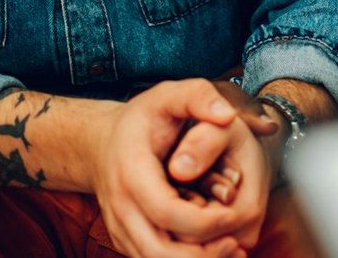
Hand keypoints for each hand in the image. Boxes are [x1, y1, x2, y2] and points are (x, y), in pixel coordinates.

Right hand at [90, 79, 267, 257]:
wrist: (100, 144)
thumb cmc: (141, 120)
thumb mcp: (168, 95)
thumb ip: (198, 96)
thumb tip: (228, 116)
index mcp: (132, 173)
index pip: (166, 212)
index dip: (204, 221)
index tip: (233, 215)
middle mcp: (121, 207)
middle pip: (158, 251)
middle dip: (202, 255)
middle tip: (236, 245)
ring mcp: (120, 228)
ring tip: (230, 251)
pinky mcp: (126, 241)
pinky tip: (212, 252)